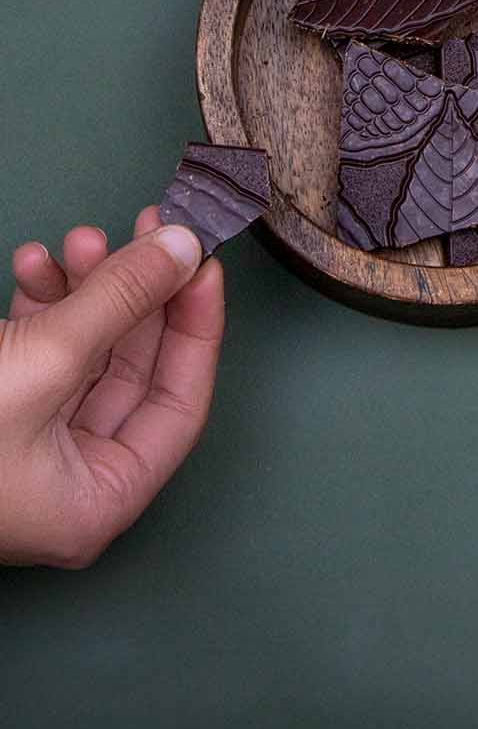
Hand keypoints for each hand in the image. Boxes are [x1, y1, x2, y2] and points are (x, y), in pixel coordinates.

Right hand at [0, 211, 220, 566]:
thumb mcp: (43, 363)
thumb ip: (120, 301)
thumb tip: (181, 249)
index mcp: (96, 499)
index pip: (180, 400)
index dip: (196, 325)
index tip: (200, 262)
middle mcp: (67, 481)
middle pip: (133, 368)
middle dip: (136, 292)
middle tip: (146, 230)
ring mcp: (25, 450)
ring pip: (82, 353)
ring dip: (83, 289)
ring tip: (74, 240)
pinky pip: (36, 354)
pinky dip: (38, 305)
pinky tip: (29, 265)